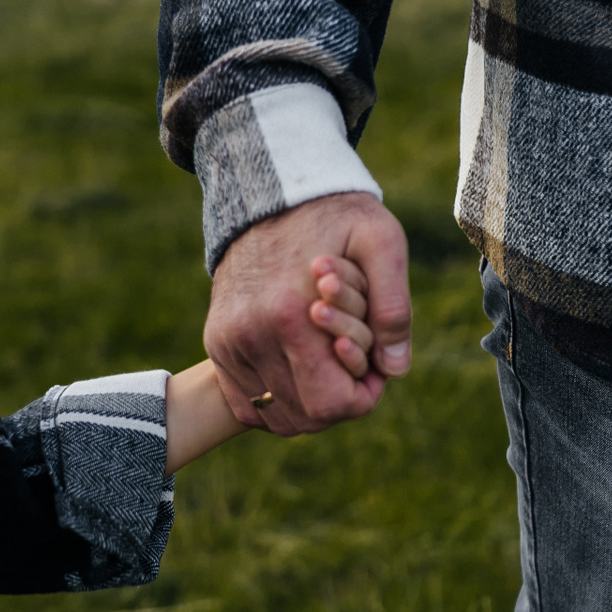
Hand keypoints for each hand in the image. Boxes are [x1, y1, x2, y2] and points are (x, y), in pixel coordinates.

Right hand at [204, 192, 411, 434]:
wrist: (270, 193)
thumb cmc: (335, 216)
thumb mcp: (381, 242)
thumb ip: (394, 307)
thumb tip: (395, 369)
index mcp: (290, 316)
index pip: (333, 404)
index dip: (364, 396)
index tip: (375, 368)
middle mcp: (250, 336)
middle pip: (306, 418)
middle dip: (340, 400)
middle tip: (354, 365)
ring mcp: (228, 342)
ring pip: (277, 416)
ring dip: (310, 402)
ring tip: (328, 363)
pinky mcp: (217, 343)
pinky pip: (248, 404)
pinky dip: (279, 400)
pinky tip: (300, 371)